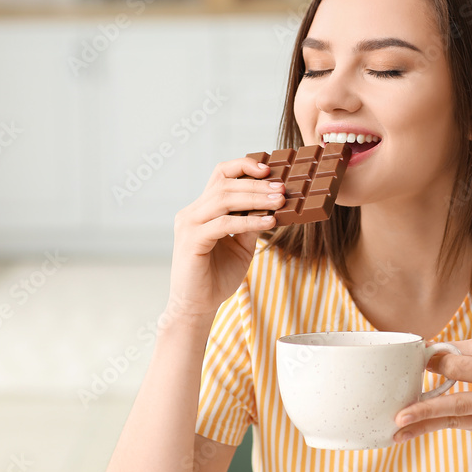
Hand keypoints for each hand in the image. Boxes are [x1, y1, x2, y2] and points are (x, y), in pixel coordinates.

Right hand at [165, 157, 283, 322]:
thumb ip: (252, 223)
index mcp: (202, 209)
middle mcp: (192, 213)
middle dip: (257, 184)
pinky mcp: (192, 241)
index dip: (243, 166)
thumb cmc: (218, 276)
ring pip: (224, 199)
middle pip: (225, 184)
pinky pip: (224, 224)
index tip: (269, 169)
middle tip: (282, 188)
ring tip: (280, 201)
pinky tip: (269, 222)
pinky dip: (249, 221)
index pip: (220, 175)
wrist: (198, 306)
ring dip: (256, 198)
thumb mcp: (242, 245)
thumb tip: (275, 205)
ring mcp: (189, 225)